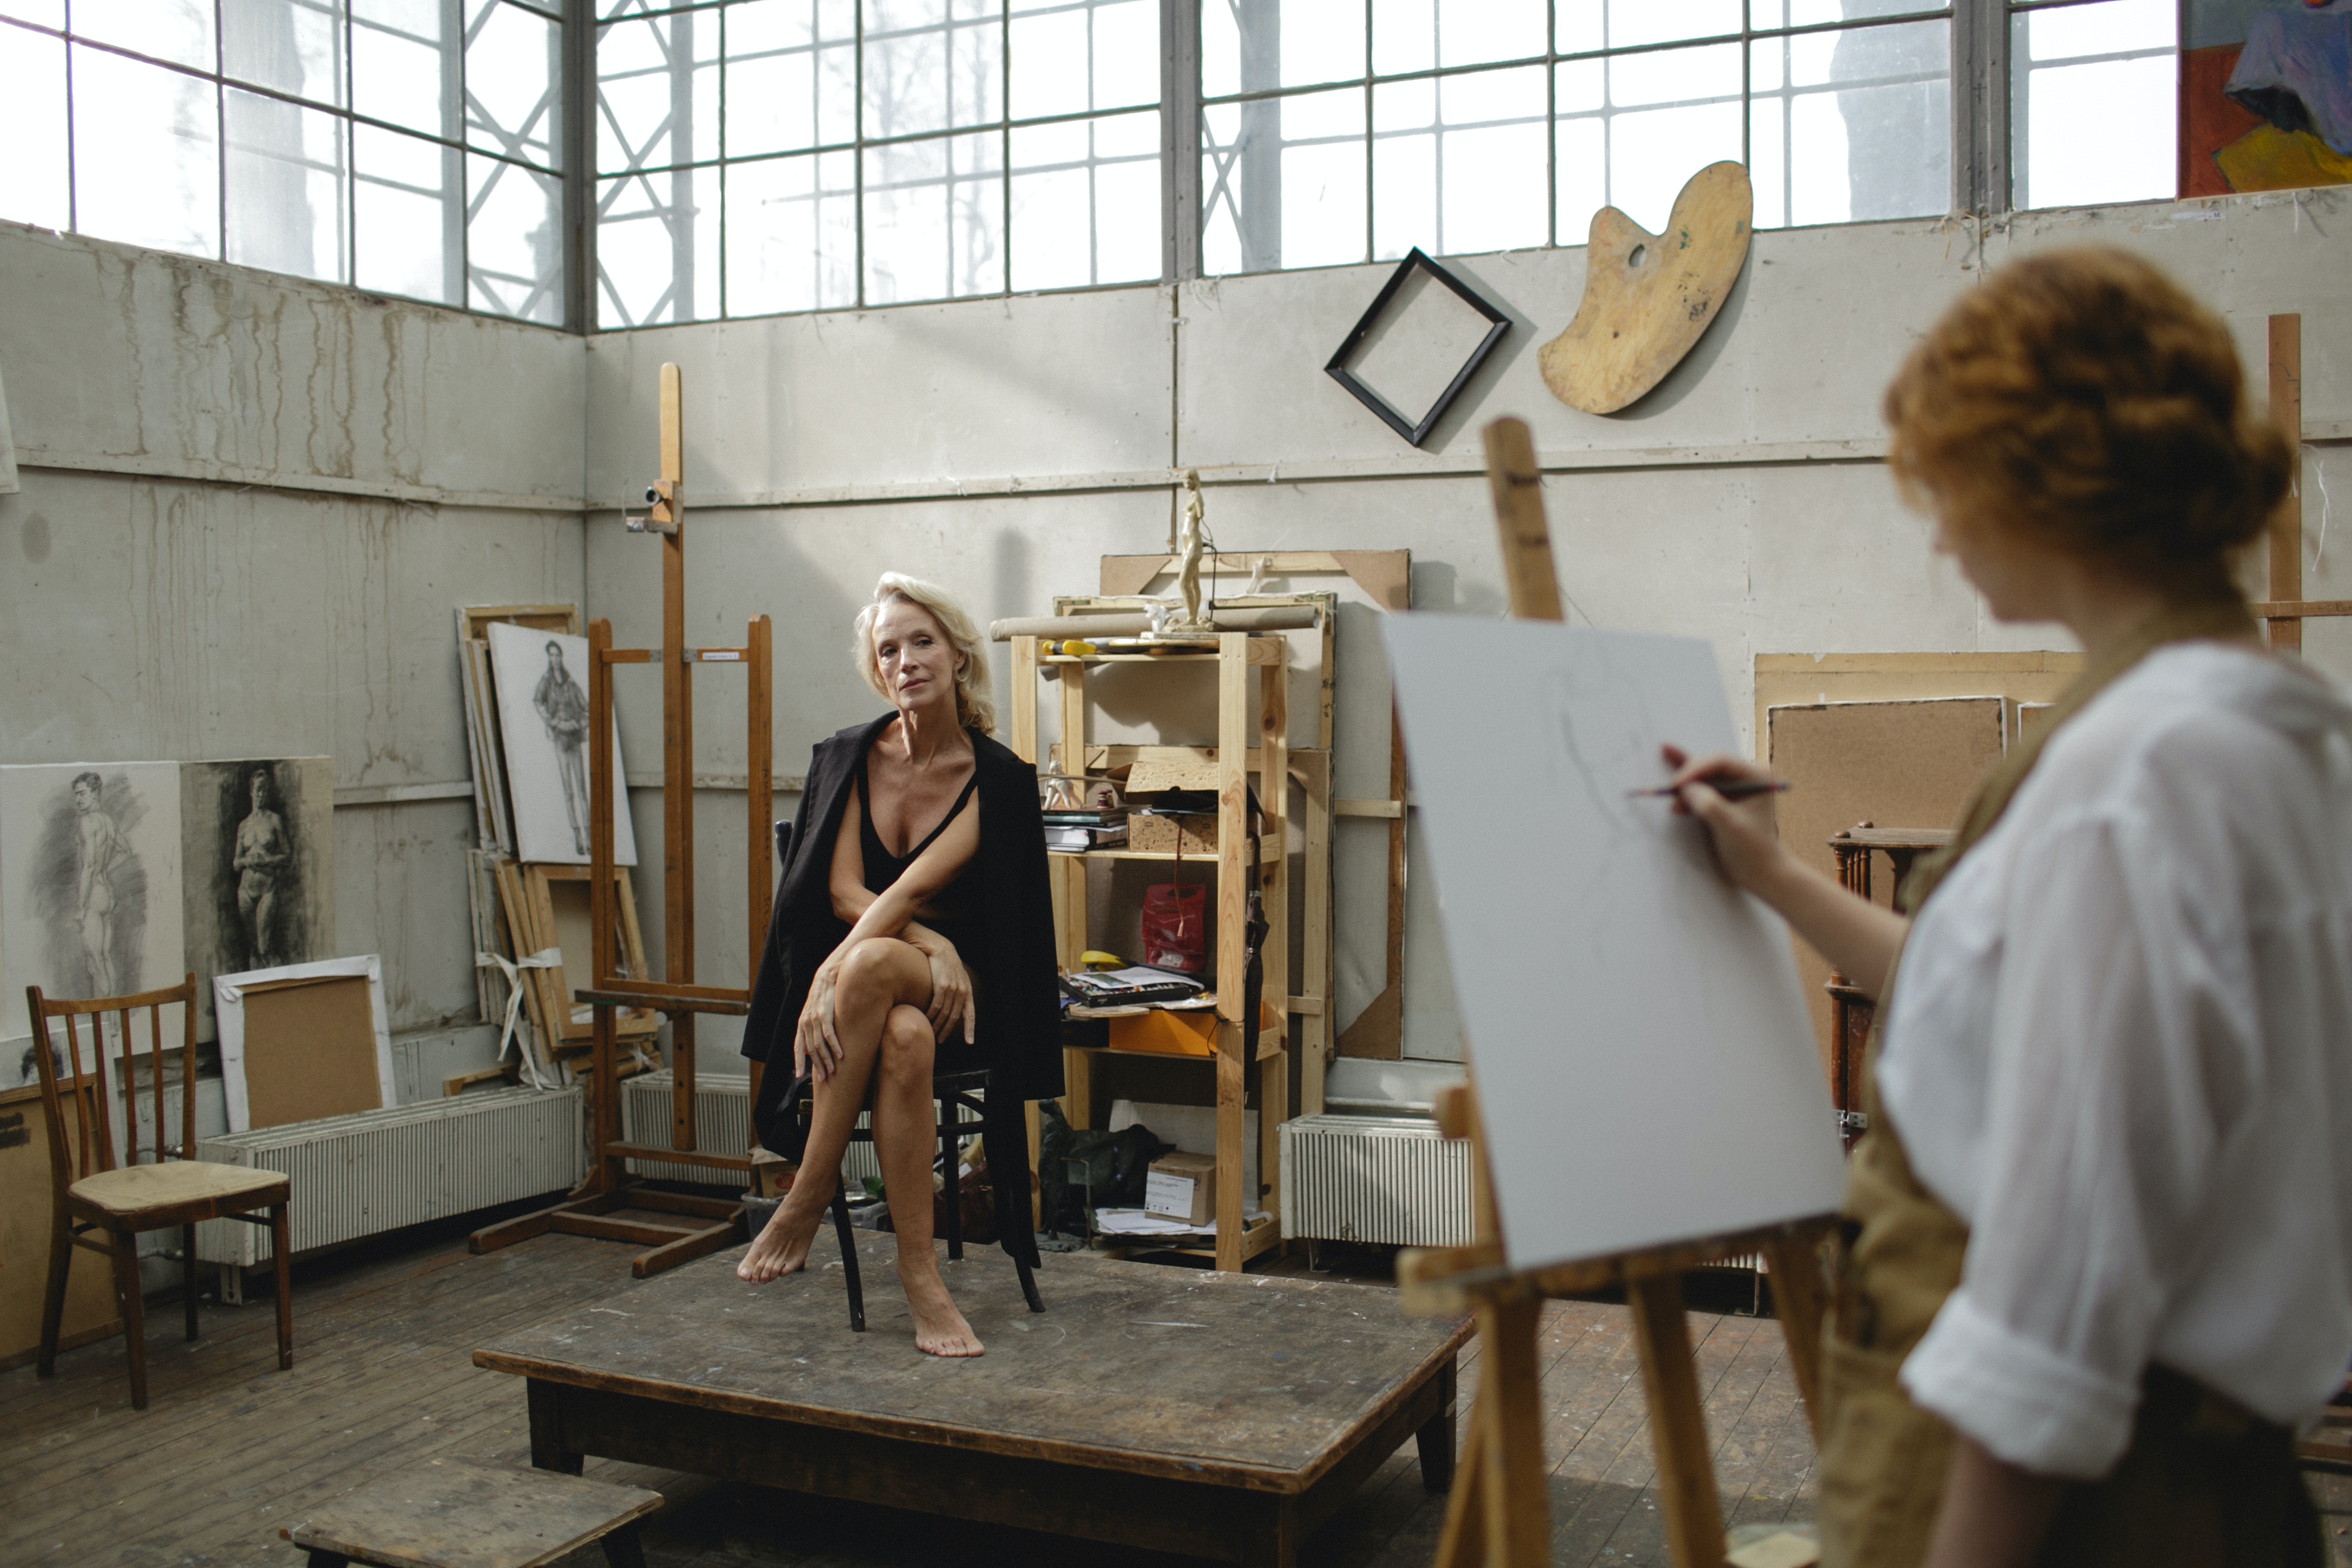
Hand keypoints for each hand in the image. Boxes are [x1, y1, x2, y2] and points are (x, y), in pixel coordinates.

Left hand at [794, 958, 844, 1081]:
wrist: (829, 974)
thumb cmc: (824, 994)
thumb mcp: (814, 1011)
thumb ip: (811, 1029)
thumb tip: (809, 1048)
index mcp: (802, 1023)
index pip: (797, 1047)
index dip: (798, 1062)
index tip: (799, 1076)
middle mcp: (805, 1022)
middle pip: (810, 1050)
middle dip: (816, 1065)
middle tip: (824, 1078)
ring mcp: (814, 1019)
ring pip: (819, 1045)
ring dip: (827, 1059)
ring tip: (833, 1070)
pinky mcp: (825, 1014)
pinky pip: (829, 1035)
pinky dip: (834, 1046)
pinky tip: (841, 1055)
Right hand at [919, 937, 975, 1045]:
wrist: (938, 947)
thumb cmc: (944, 964)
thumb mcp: (954, 977)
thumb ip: (955, 991)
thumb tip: (950, 1006)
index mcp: (967, 990)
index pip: (970, 1014)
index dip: (970, 1029)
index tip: (969, 1042)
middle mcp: (962, 990)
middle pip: (955, 1017)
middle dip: (948, 1030)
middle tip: (941, 1040)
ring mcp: (953, 988)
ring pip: (945, 1013)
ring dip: (937, 1025)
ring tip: (932, 1033)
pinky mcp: (942, 985)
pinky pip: (936, 1006)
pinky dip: (931, 1015)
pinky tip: (926, 1020)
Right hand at [1659, 745, 1796, 898]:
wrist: (1759, 871)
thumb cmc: (1753, 850)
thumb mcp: (1731, 827)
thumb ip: (1709, 806)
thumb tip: (1685, 788)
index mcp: (1757, 777)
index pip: (1721, 762)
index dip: (1696, 769)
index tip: (1676, 784)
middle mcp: (1745, 777)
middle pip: (1709, 766)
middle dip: (1688, 777)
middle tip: (1669, 789)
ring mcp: (1734, 787)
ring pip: (1703, 776)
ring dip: (1685, 785)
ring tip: (1669, 795)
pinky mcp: (1722, 799)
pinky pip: (1701, 788)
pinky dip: (1686, 791)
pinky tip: (1672, 788)